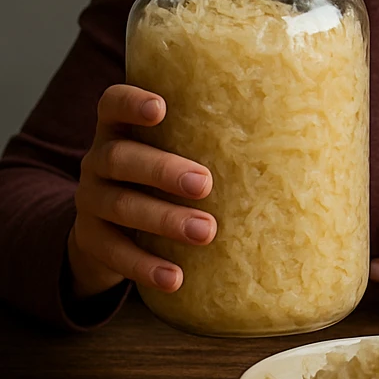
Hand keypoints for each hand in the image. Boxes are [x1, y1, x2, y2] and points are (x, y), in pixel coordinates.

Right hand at [66, 84, 217, 299]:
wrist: (108, 232)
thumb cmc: (160, 178)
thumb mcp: (172, 151)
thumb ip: (208, 135)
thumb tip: (289, 119)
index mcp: (120, 130)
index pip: (113, 104)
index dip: (131, 102)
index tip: (161, 107)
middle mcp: (98, 161)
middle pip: (120, 158)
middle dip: (163, 170)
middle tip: (205, 184)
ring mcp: (90, 201)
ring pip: (120, 205)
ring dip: (164, 219)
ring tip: (205, 232)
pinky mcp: (90, 241)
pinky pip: (114, 253)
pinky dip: (145, 266)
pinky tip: (174, 277)